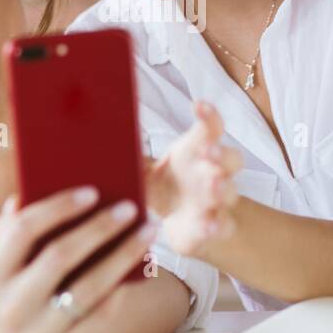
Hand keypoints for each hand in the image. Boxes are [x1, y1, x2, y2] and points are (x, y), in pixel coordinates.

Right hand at [0, 186, 157, 332]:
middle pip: (57, 257)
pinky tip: (142, 263)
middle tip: (128, 207)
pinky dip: (121, 287)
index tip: (92, 191)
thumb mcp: (11, 254)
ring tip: (148, 230)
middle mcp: (5, 304)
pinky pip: (98, 316)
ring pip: (85, 289)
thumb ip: (19, 225)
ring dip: (122, 255)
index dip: (58, 208)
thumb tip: (33, 188)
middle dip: (97, 228)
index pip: (21, 230)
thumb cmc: (22, 279)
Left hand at [145, 100, 243, 255]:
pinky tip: (209, 226)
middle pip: (230, 158)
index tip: (198, 105)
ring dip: (223, 187)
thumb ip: (131, 158)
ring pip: (230, 191)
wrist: (177, 221)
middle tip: (209, 150)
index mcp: (197, 151)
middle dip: (221, 153)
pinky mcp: (216, 226)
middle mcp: (213, 172)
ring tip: (214, 185)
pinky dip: (218, 227)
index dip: (209, 116)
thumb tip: (102, 140)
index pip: (210, 129)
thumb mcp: (144, 171)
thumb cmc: (163, 186)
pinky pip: (224, 226)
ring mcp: (218, 200)